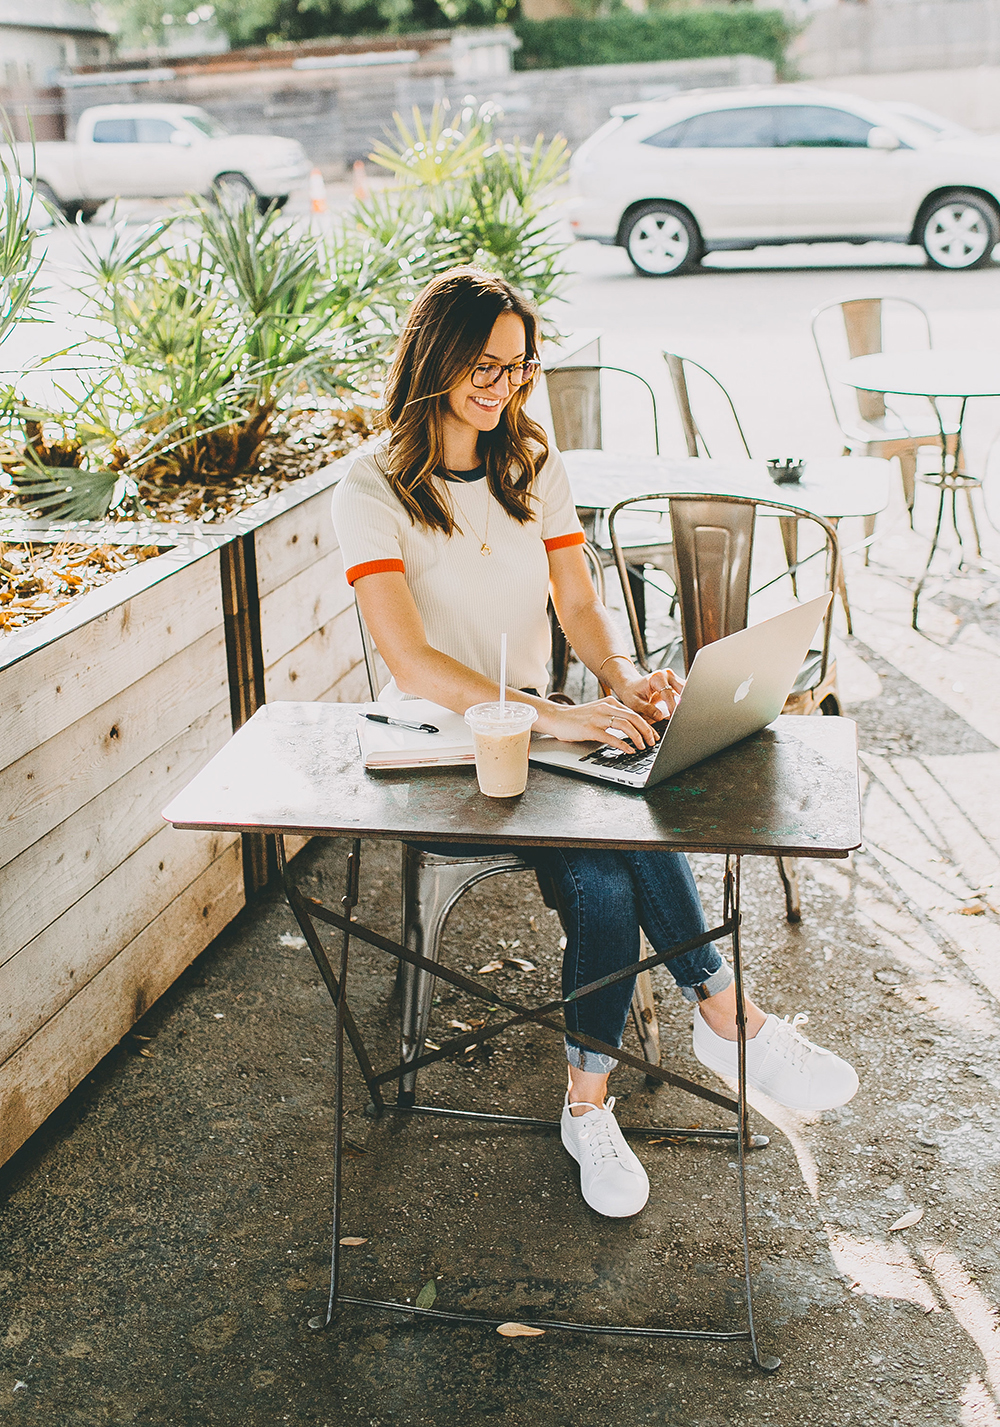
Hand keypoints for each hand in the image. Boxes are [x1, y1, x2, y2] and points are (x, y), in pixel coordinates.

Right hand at [539, 695, 657, 752]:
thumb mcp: (598, 712)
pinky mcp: (590, 729)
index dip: (647, 724)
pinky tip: (629, 750)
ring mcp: (597, 718)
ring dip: (637, 737)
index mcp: (609, 702)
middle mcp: (605, 707)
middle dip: (646, 731)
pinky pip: (611, 737)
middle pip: (633, 717)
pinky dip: (623, 744)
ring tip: (643, 746)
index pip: (634, 713)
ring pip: (625, 725)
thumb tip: (631, 728)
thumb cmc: (577, 718)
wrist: (556, 718)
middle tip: (653, 741)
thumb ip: (612, 716)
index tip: (654, 735)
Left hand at [616, 667, 684, 723]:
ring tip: (681, 717)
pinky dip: (684, 703)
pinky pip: (684, 694)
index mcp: (657, 678)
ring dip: (685, 704)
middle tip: (682, 718)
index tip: (675, 719)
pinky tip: (680, 712)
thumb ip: (647, 709)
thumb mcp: (634, 703)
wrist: (630, 687)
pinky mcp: (677, 684)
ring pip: (686, 692)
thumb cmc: (631, 694)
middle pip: (682, 690)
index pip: (669, 694)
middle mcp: (667, 675)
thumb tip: (660, 716)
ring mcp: (673, 679)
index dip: (673, 708)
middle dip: (683, 705)